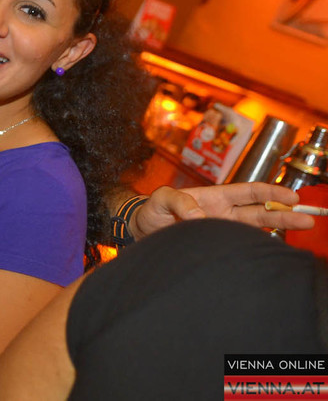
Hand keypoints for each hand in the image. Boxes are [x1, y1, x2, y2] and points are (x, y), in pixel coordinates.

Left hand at [130, 183, 315, 239]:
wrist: (141, 233)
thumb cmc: (152, 212)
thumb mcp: (160, 199)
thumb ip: (178, 202)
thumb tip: (201, 216)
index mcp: (215, 198)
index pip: (248, 192)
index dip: (270, 191)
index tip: (291, 195)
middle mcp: (224, 214)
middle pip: (261, 212)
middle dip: (285, 213)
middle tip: (309, 218)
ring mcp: (223, 231)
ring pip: (257, 230)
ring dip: (279, 231)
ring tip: (302, 231)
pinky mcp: (218, 248)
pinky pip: (242, 248)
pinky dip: (257, 250)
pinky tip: (272, 256)